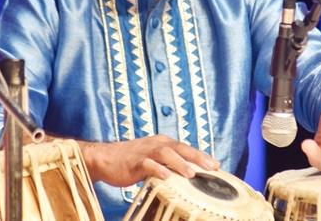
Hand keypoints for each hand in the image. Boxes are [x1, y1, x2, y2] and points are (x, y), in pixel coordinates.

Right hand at [79, 134, 218, 186]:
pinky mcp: (134, 162)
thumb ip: (169, 164)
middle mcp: (157, 144)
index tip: (217, 166)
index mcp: (164, 142)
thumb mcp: (154, 159)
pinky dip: (158, 169)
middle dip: (198, 157)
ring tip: (192, 174)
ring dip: (180, 163)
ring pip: (166, 154)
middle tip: (212, 168)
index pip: (187, 148)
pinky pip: (148, 164)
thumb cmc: (131, 161)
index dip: (202, 156)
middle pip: (181, 148)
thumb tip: (188, 175)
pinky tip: (166, 177)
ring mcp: (145, 152)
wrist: (104, 158)